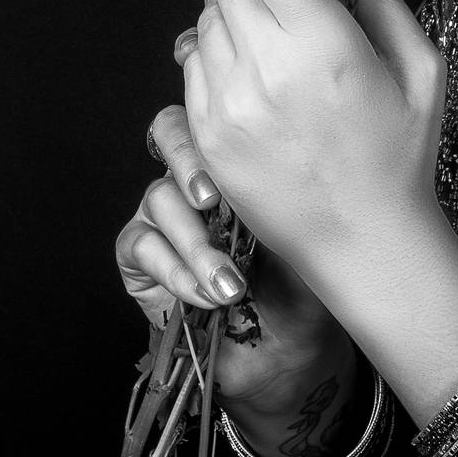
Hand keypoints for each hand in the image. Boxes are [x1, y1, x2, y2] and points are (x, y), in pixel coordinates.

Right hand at [115, 96, 345, 411]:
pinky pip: (141, 245)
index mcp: (241, 156)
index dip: (216, 112)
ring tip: (232, 284)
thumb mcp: (316, 224)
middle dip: (190, 162)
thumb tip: (296, 137)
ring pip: (159, 198)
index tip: (238, 135)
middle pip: (171, 132)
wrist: (291, 349)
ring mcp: (166, 214)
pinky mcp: (141, 258)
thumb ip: (296, 179)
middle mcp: (198, 175)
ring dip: (196, 244)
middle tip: (212, 199)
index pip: (215, 107)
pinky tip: (208, 296)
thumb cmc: (311, 282)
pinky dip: (175, 272)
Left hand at [179, 0, 447, 283]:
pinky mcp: (205, 136)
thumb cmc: (404, 152)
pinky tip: (256, 70)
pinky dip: (218, 50)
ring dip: (233, 6)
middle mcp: (264, 68)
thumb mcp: (420, 66)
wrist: (365, 242)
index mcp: (322, 45)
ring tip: (275, 31)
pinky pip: (194, 65)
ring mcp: (226, 105)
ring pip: (205, 18)